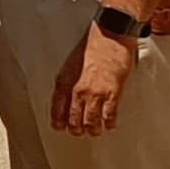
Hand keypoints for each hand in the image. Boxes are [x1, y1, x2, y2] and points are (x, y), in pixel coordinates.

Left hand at [56, 15, 137, 135]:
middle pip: (73, 120)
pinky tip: (110, 124)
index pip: (56, 110)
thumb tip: (68, 97)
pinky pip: (109, 115)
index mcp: (64, 83)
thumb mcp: (70, 65)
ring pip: (91, 122)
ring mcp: (95, 93)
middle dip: (76, 129)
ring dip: (93, 129)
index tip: (61, 128)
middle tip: (80, 132)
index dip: (58, 122)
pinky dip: (109, 123)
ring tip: (95, 131)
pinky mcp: (112, 92)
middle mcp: (77, 90)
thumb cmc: (92, 46)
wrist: (110, 36)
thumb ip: (68, 82)